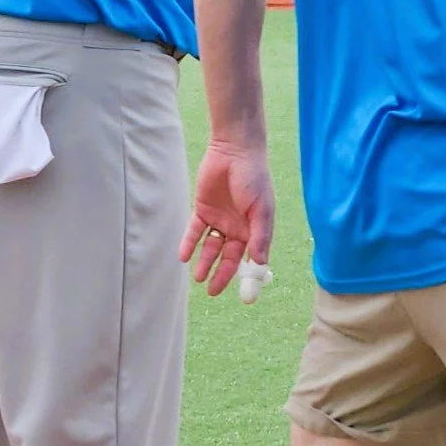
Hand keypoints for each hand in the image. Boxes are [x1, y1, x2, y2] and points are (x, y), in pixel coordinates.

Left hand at [180, 141, 274, 296]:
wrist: (235, 151)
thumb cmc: (254, 178)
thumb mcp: (261, 209)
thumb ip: (259, 236)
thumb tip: (260, 263)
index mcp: (254, 229)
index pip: (248, 258)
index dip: (244, 275)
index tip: (239, 295)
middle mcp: (236, 227)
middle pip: (227, 256)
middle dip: (220, 273)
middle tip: (211, 289)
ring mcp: (219, 218)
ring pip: (210, 246)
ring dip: (204, 261)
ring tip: (198, 277)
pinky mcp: (202, 208)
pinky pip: (195, 230)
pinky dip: (189, 243)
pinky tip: (184, 256)